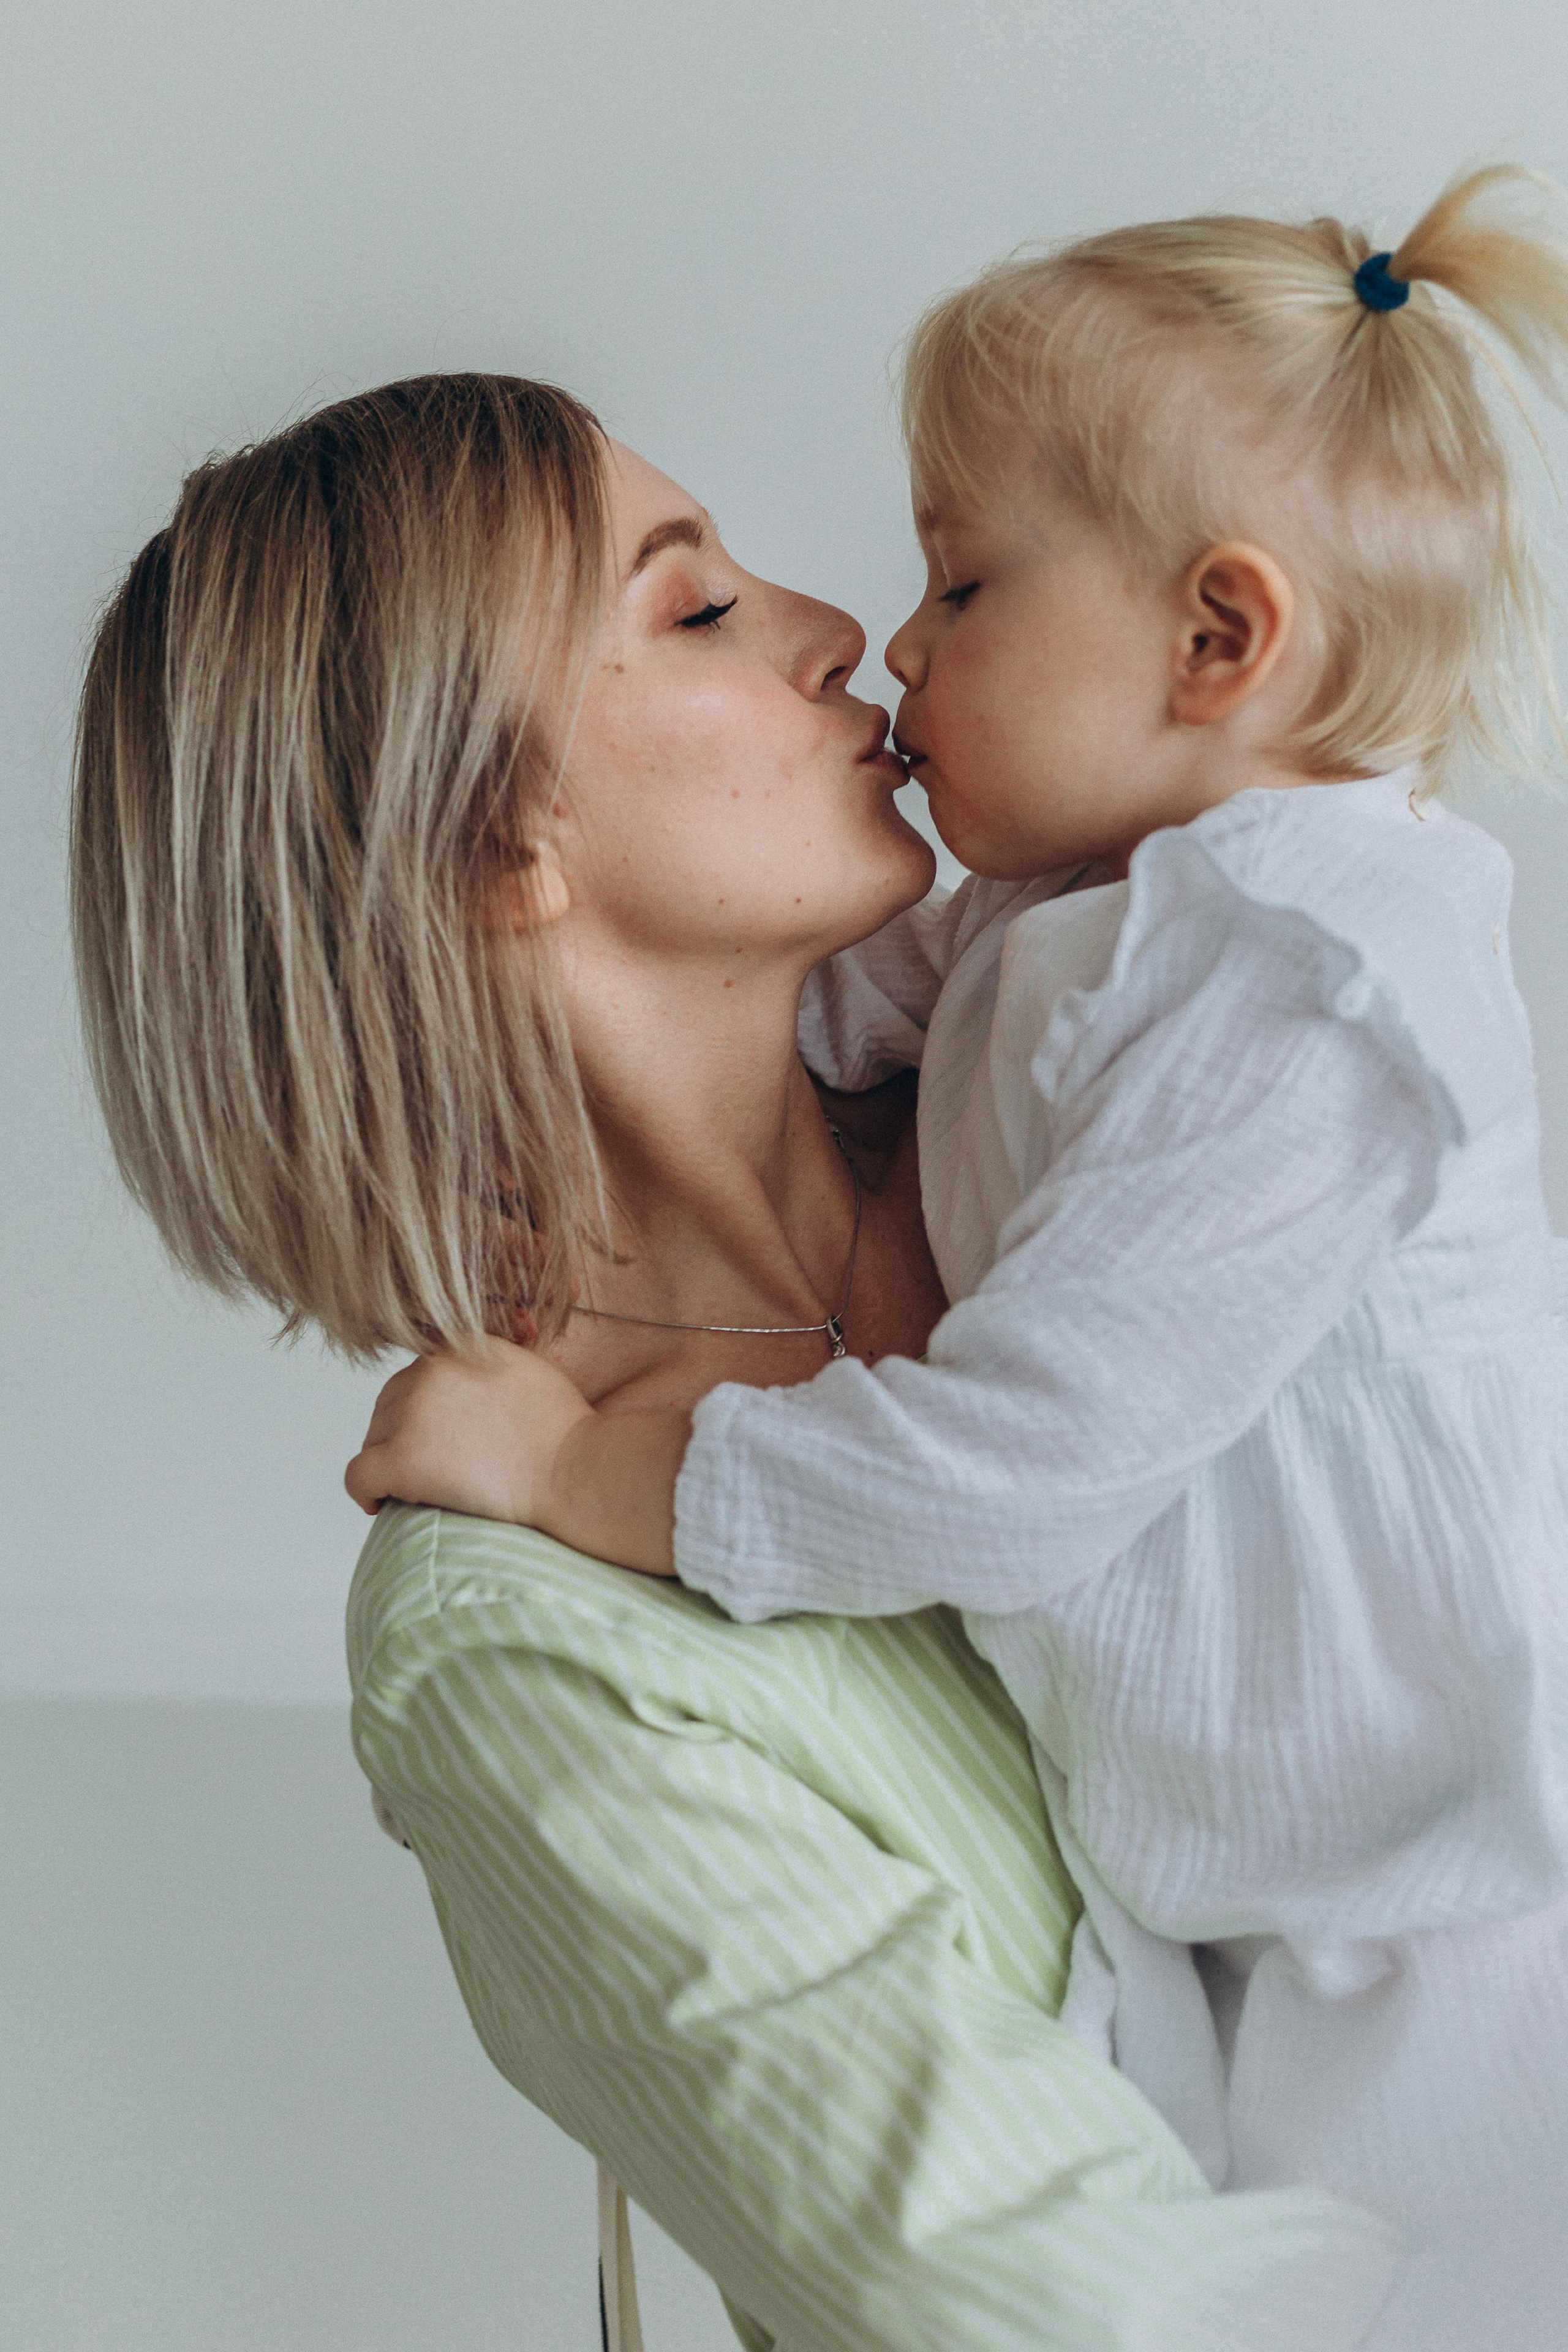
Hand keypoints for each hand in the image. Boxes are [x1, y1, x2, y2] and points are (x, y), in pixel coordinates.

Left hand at [344, 1339, 594, 1528]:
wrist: (574, 1472)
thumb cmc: (564, 1433)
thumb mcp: (525, 1370)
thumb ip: (484, 1365)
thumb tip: (463, 1383)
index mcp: (457, 1347)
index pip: (415, 1378)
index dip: (422, 1413)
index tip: (437, 1440)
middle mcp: (428, 1371)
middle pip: (388, 1406)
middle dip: (403, 1437)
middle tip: (434, 1469)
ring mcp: (412, 1414)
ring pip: (373, 1439)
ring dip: (391, 1463)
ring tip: (421, 1489)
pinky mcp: (402, 1459)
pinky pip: (358, 1476)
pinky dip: (365, 1492)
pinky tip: (380, 1505)